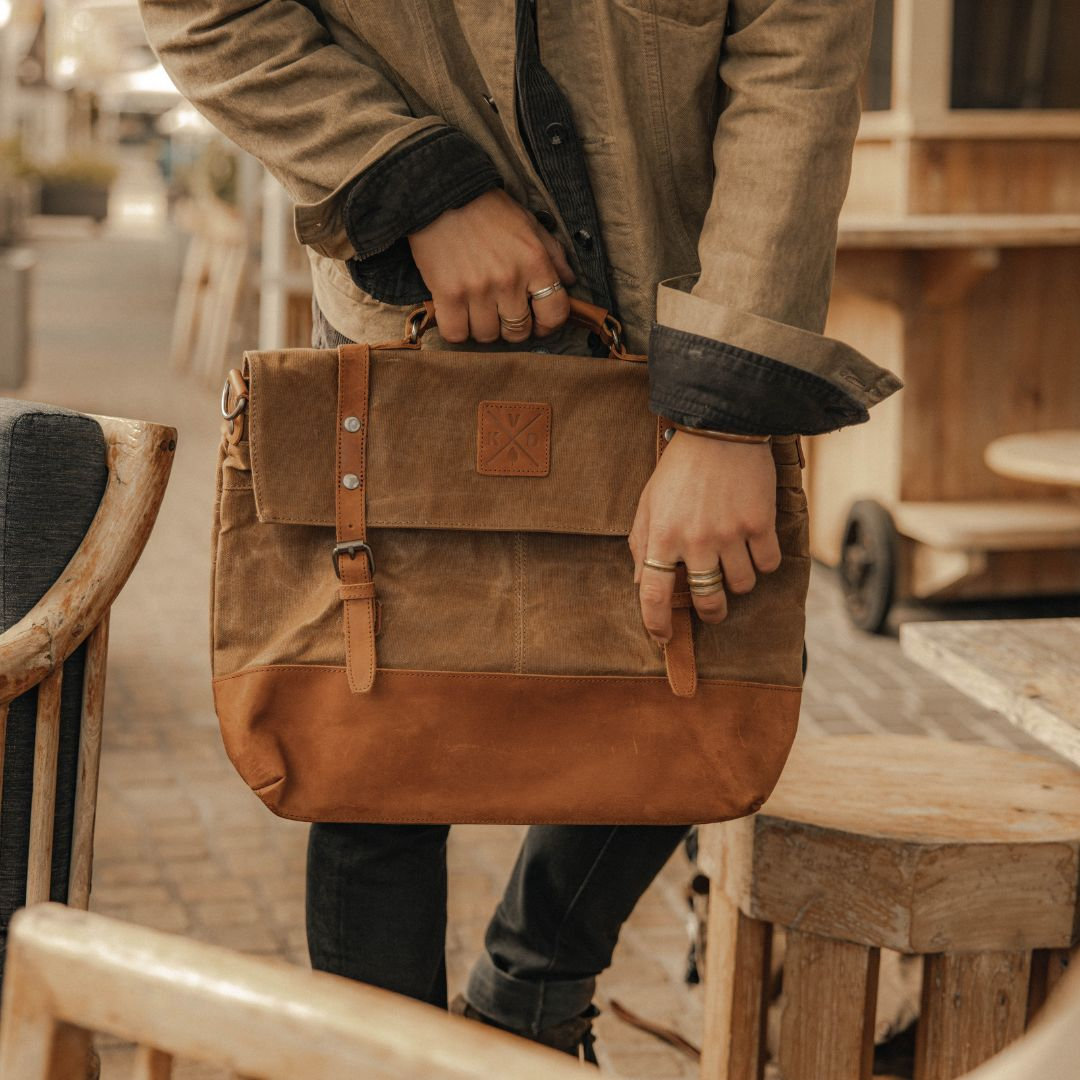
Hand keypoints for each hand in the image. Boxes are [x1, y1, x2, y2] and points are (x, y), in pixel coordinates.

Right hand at [407, 189, 575, 344]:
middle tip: (502, 314)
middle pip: (519, 332)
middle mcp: (509, 279)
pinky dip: (457, 331)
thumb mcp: (529, 223)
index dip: (548, 325)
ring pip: (488, 336)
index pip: (554, 313)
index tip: (538, 323)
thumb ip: (553, 254)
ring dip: (483, 328)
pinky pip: (457, 335)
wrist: (441, 194)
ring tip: (477, 310)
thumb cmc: (487, 209)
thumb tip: (569, 282)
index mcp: (534, 262)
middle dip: (513, 327)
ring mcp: (478, 289)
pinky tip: (457, 315)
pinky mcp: (448, 294)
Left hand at [628, 432, 781, 642]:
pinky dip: (763, 563)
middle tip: (713, 606)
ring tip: (734, 562)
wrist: (720, 429)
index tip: (662, 637)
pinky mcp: (760, 523)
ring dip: (738, 582)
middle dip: (711, 611)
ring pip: (742, 586)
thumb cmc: (680, 468)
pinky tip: (755, 546)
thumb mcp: (648, 502)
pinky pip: (768, 565)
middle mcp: (695, 540)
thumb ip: (641, 543)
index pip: (652, 594)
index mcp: (661, 535)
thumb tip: (640, 584)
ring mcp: (730, 534)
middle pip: (706, 599)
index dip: (656, 623)